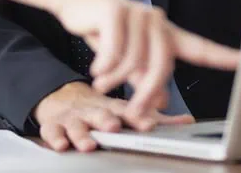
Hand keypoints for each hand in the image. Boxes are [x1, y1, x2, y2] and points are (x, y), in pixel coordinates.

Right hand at [3, 0, 239, 121]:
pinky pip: (115, 48)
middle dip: (146, 92)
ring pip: (135, 59)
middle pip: (162, 64)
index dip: (223, 56)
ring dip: (116, 79)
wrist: (77, 1)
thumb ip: (145, 78)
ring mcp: (137, 14)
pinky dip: (105, 65)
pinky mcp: (115, 11)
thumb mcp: (128, 59)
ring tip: (102, 83)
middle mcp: (156, 21)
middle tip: (134, 110)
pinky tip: (97, 68)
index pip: (200, 47)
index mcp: (165, 34)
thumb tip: (159, 100)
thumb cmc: (105, 30)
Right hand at [34, 81, 193, 152]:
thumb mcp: (124, 110)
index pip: (126, 111)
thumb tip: (187, 121)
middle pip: (100, 115)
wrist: (61, 96)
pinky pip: (53, 130)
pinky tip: (61, 144)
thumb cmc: (98, 108)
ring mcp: (73, 117)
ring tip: (88, 143)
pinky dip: (56, 137)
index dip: (137, 117)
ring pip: (77, 125)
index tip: (147, 124)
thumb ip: (154, 118)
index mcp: (112, 107)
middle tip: (113, 127)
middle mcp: (93, 110)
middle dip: (106, 121)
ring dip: (82, 134)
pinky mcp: (54, 124)